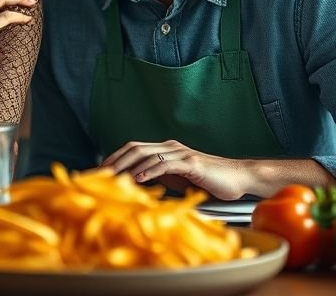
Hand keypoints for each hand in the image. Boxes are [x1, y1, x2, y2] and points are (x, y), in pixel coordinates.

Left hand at [100, 139, 245, 199]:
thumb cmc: (209, 182)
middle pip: (134, 149)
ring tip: (111, 178)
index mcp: (165, 150)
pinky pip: (165, 164)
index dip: (114, 159)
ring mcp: (180, 153)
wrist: (239, 178)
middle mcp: (170, 148)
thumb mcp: (178, 180)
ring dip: (126, 166)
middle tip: (96, 175)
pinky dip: (148, 171)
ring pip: (146, 155)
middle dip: (113, 161)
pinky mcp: (191, 163)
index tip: (98, 173)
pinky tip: (137, 179)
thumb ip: (160, 179)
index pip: (133, 150)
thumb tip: (136, 187)